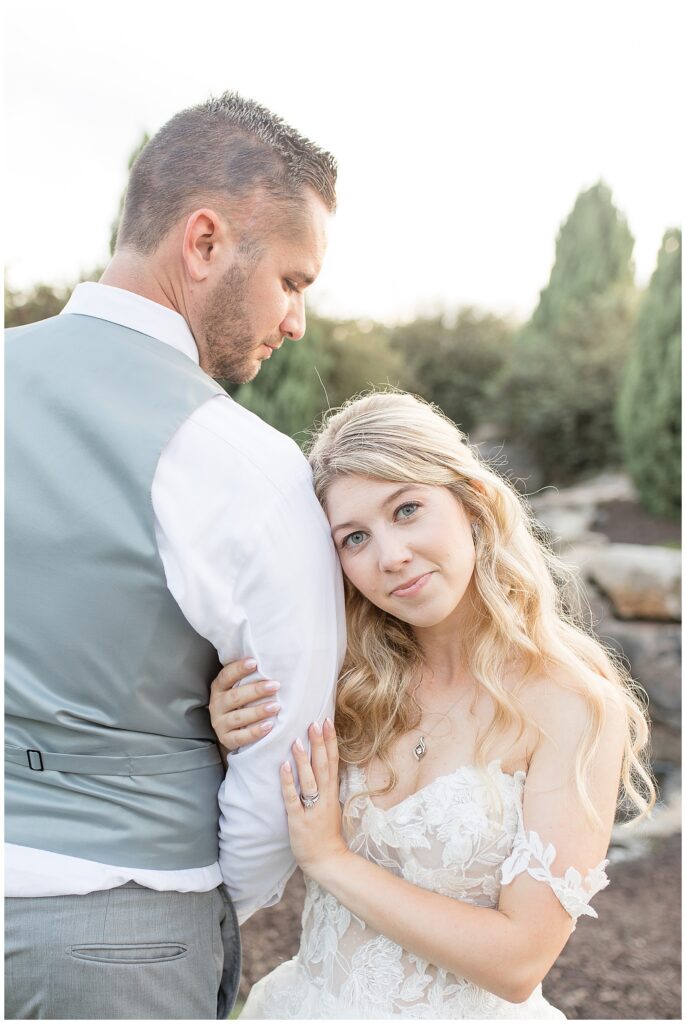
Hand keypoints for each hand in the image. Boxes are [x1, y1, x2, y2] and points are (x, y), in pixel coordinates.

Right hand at [209, 658, 280, 750]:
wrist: (233, 730)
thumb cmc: (243, 702)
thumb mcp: (241, 687)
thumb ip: (250, 677)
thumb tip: (272, 661)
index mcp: (219, 688)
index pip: (226, 676)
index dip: (239, 669)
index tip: (254, 662)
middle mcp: (217, 704)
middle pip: (235, 697)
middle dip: (256, 691)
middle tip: (275, 686)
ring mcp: (220, 723)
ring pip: (238, 717)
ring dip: (258, 711)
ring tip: (275, 707)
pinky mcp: (226, 739)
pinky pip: (240, 737)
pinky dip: (255, 732)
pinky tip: (269, 726)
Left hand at [281, 719, 347, 877]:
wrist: (328, 860)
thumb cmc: (326, 832)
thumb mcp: (331, 805)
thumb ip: (326, 786)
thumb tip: (322, 764)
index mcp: (331, 792)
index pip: (333, 761)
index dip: (330, 741)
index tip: (328, 721)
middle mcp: (324, 797)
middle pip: (324, 766)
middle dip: (320, 743)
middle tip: (315, 722)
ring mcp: (312, 809)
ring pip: (309, 780)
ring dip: (304, 760)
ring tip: (298, 740)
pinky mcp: (299, 820)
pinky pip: (293, 798)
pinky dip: (288, 782)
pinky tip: (284, 767)